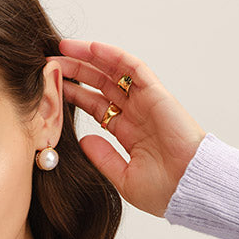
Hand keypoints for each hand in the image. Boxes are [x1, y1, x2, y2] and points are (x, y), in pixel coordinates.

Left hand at [49, 38, 206, 218]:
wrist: (190, 188)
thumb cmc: (164, 191)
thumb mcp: (124, 179)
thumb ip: (103, 158)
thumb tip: (82, 140)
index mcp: (129, 133)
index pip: (96, 107)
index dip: (74, 95)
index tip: (51, 88)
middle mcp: (136, 114)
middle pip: (100, 85)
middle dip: (75, 72)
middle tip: (49, 62)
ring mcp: (146, 102)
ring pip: (113, 72)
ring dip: (88, 58)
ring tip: (63, 47)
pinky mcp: (156, 93)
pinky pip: (132, 67)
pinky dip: (112, 55)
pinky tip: (91, 47)